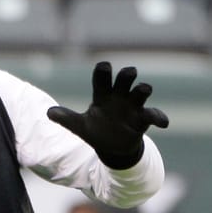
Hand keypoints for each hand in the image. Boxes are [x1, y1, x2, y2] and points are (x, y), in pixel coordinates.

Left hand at [47, 61, 168, 168]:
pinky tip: (163, 123)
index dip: (103, 72)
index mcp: (103, 96)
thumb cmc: (97, 130)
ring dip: (143, 89)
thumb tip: (49, 113)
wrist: (113, 147)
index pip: (101, 79)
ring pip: (141, 93)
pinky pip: (153, 115)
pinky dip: (159, 117)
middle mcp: (119, 97)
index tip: (104, 66)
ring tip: (144, 88)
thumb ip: (66, 118)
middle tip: (129, 72)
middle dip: (127, 75)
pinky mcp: (143, 120)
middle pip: (125, 80)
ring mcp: (133, 107)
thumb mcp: (80, 127)